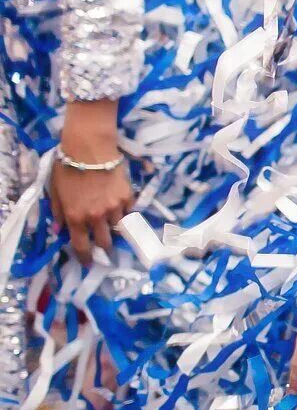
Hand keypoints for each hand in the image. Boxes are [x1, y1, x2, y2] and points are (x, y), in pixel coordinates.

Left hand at [52, 100, 133, 264]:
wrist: (90, 147)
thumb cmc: (68, 166)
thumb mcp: (55, 190)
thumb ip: (59, 212)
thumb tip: (59, 230)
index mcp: (76, 217)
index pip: (82, 247)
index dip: (85, 258)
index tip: (88, 263)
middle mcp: (96, 217)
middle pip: (105, 242)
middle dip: (104, 246)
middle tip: (104, 245)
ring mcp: (115, 208)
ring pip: (119, 228)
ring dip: (115, 228)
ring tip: (113, 224)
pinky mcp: (128, 197)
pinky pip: (129, 211)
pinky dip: (125, 211)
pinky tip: (121, 205)